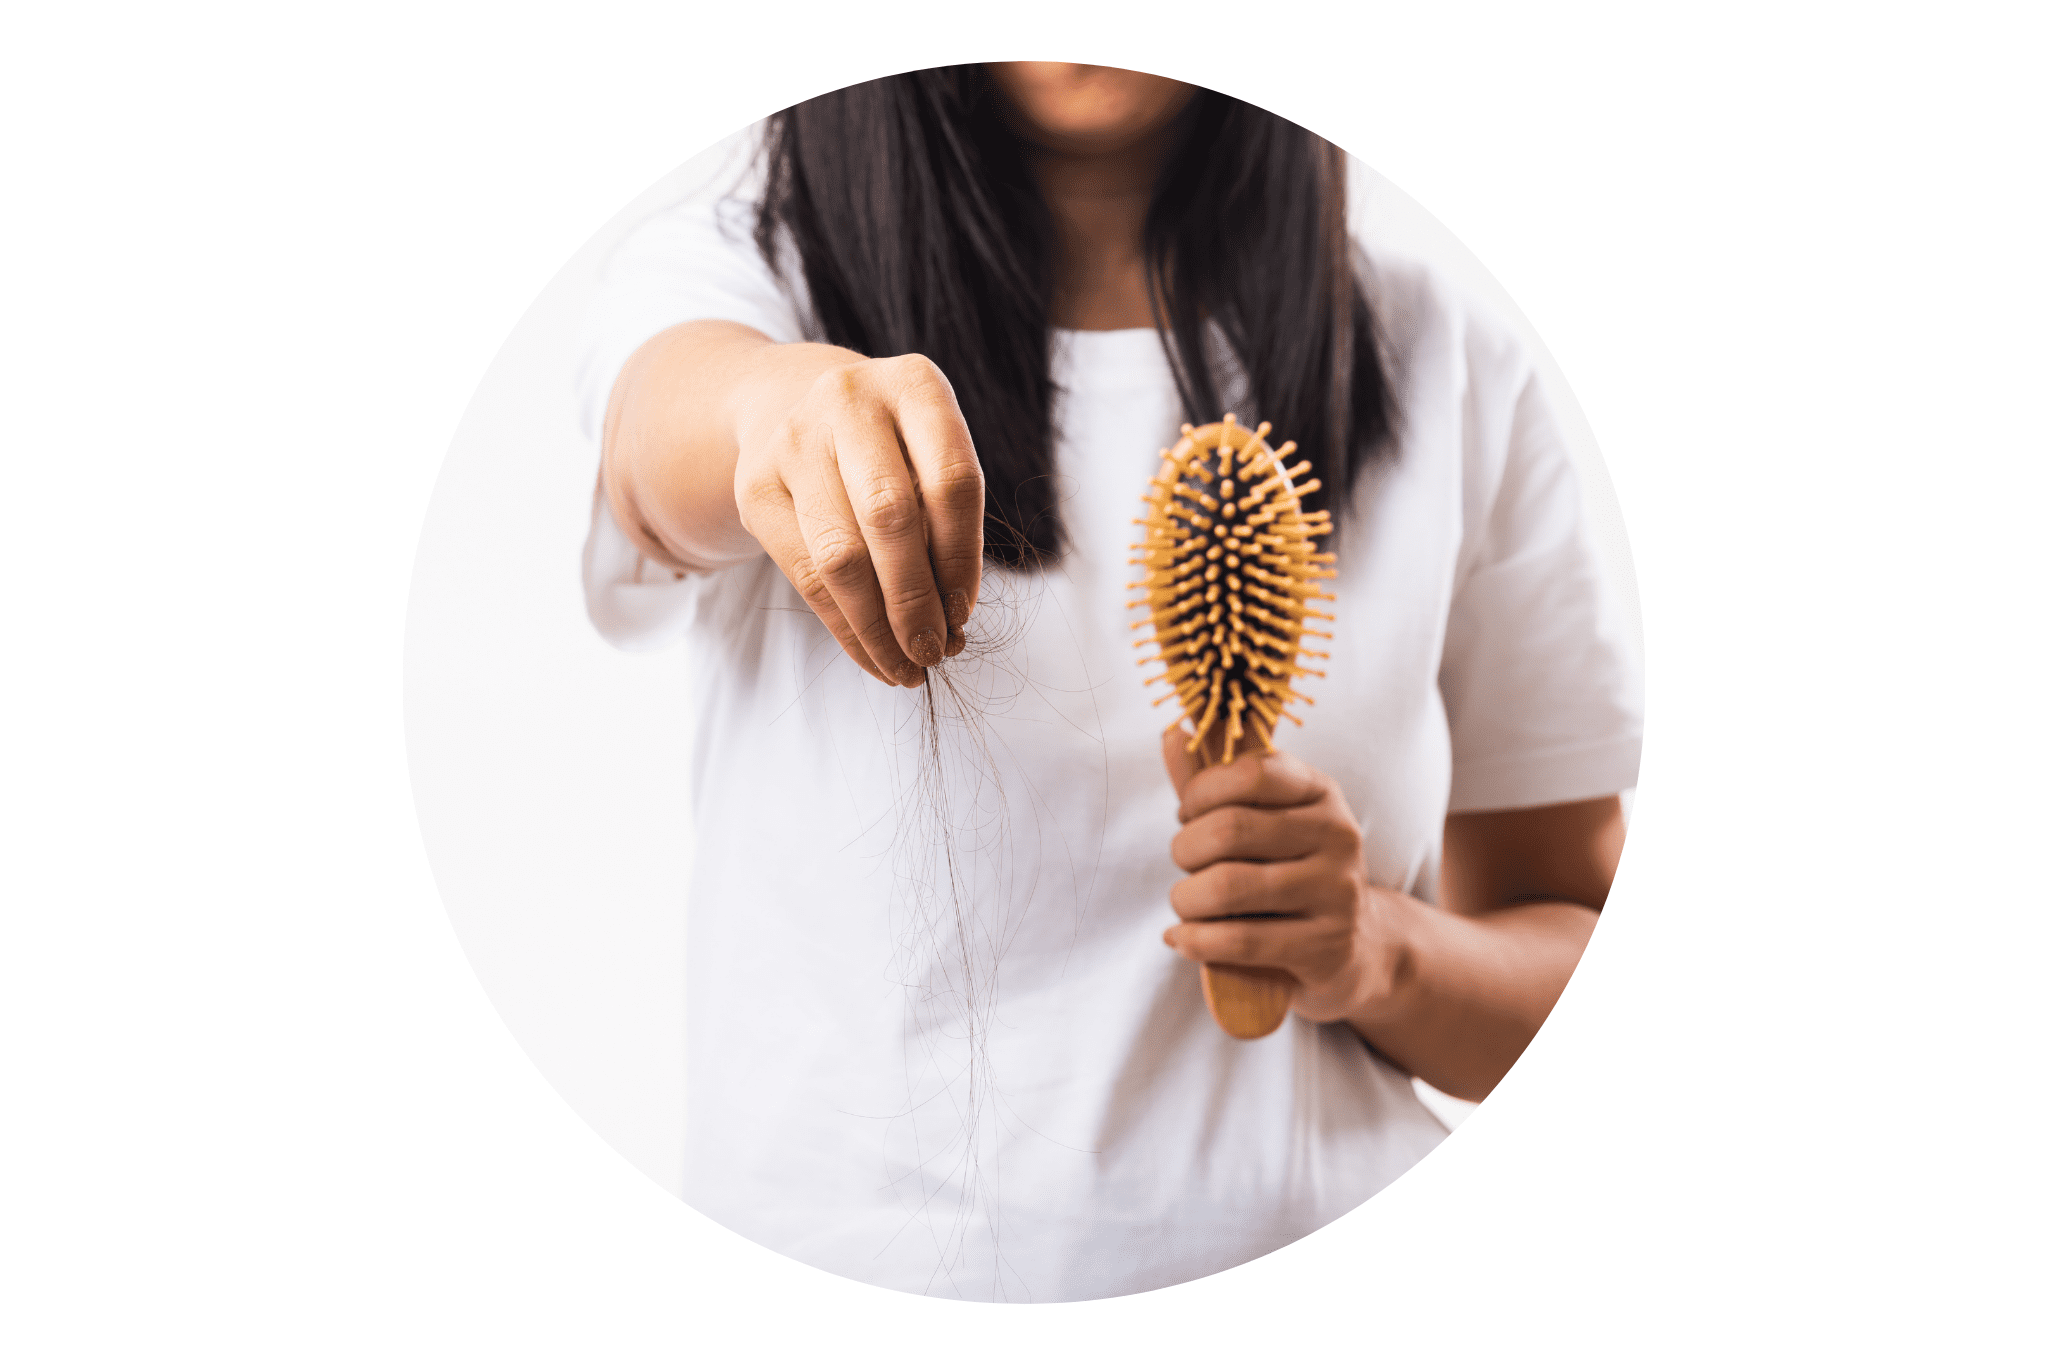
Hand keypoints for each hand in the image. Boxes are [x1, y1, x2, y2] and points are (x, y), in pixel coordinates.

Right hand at [731, 348, 984, 686]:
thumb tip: (951, 622)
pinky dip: (844, 627)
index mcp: (914, 385)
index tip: (965, 613)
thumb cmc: (889, 448)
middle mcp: (849, 399)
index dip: (962, 559)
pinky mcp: (756, 485)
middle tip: (935, 651)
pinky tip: (872, 654)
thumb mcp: (928, 457)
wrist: (793, 406)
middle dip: (916, 599)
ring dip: (877, 625)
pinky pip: (803, 574)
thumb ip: (946, 523)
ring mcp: (794, 440)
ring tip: (906, 666)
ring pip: (840, 555)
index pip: (951, 481)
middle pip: (889, 517)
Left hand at [1159, 729, 1410, 1024]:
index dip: (1201, 792)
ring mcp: (1337, 893)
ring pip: (1228, 887)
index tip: (1187, 814)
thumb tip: (1172, 734)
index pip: (1251, 770)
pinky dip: (1194, 940)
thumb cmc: (1289, 872)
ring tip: (1185, 904)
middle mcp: (1338, 836)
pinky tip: (1183, 938)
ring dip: (1185, 899)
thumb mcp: (1262, 821)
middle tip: (1185, 864)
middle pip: (1230, 830)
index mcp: (1322, 793)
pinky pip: (1238, 940)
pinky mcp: (1325, 946)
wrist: (1356, 947)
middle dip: (1185, 849)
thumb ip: (1214, 782)